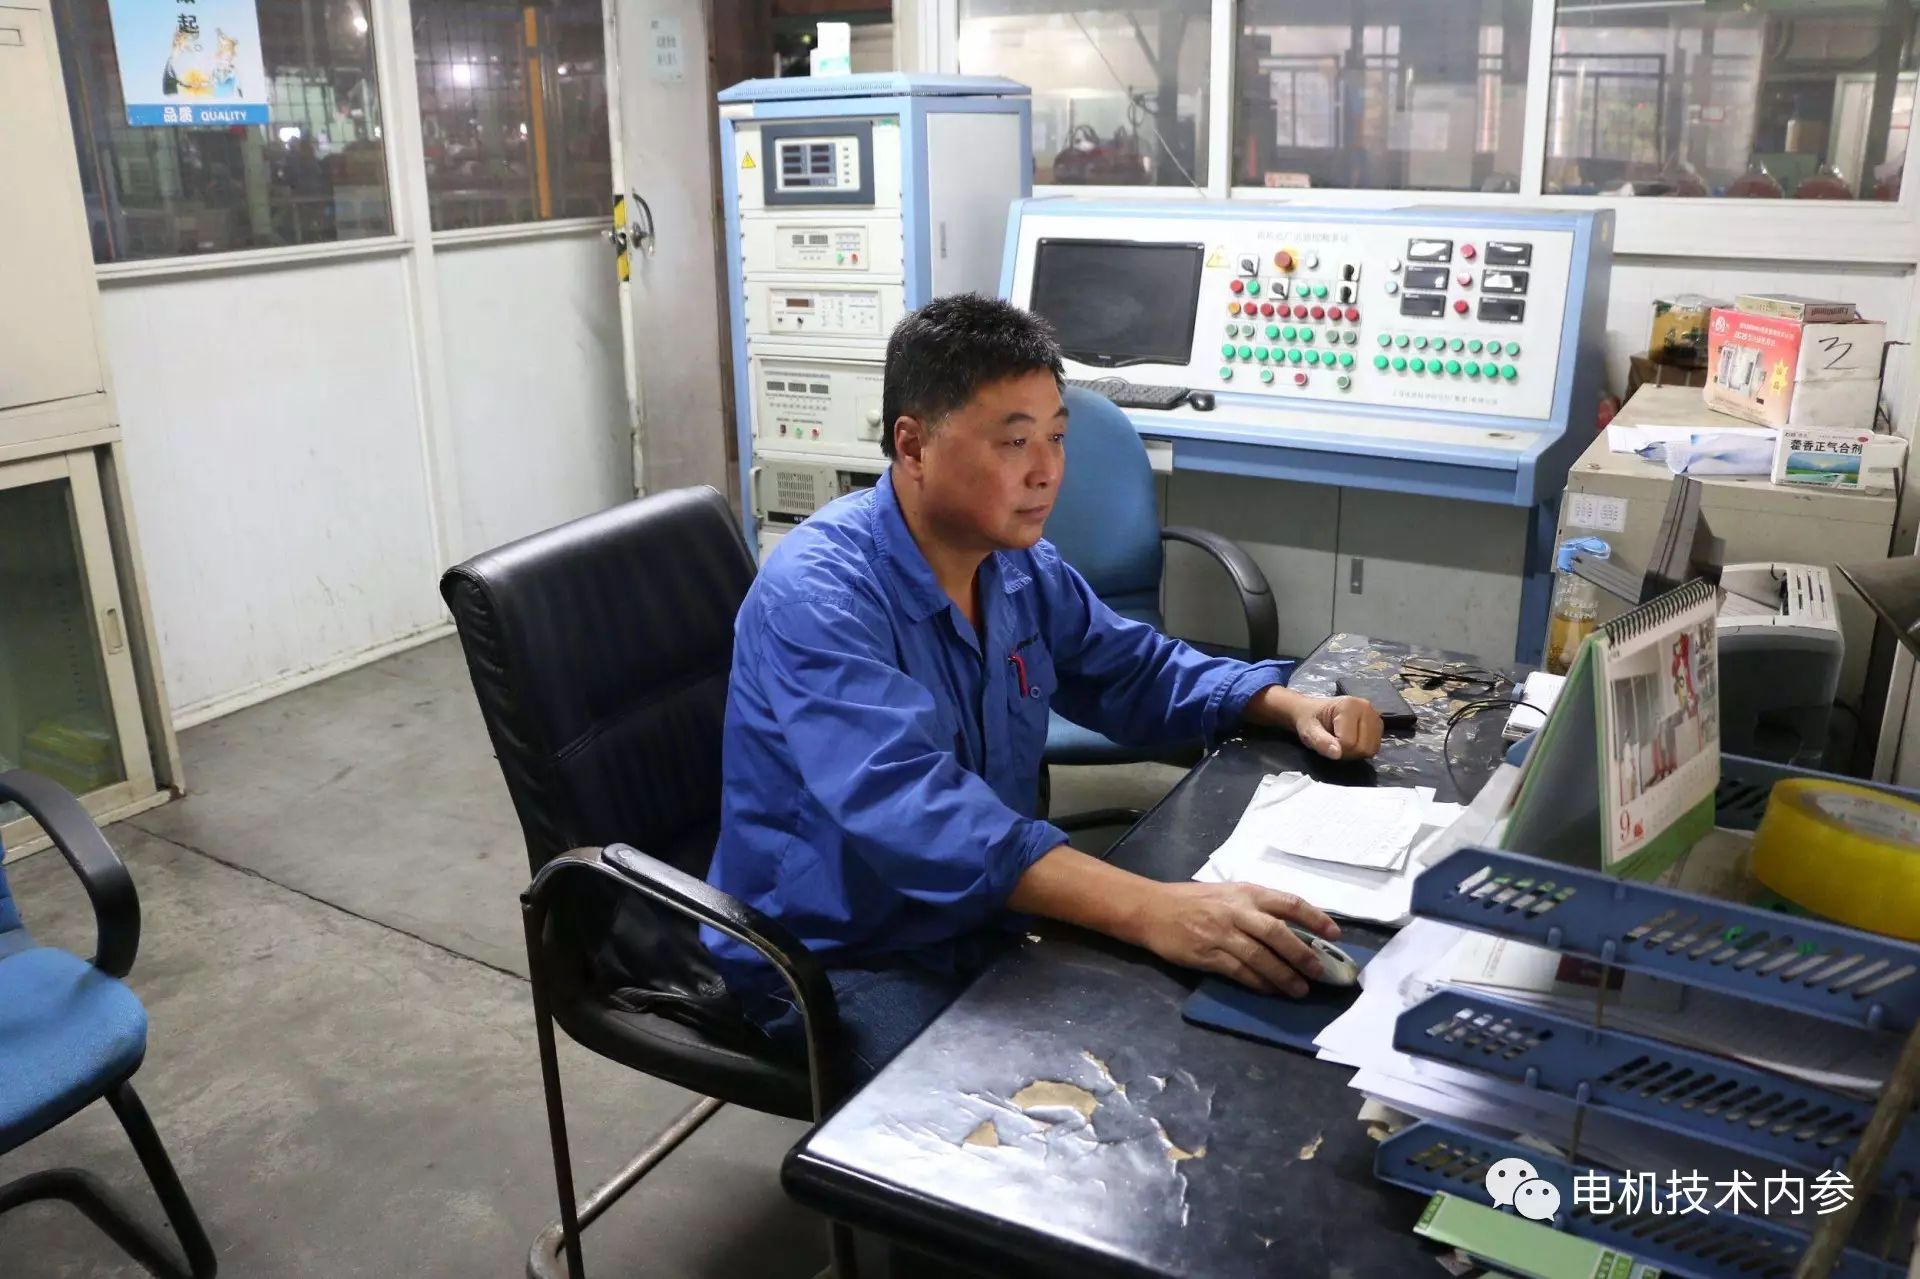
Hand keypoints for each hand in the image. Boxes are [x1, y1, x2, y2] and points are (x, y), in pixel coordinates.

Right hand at [1128, 882, 1340, 996]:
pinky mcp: (1208, 955)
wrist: (1153, 910)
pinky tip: (1272, 991)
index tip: (1335, 934)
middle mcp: (1237, 911)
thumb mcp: (1228, 893)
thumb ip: (1257, 907)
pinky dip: (1260, 983)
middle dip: (1302, 954)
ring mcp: (1222, 933)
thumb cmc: (1193, 900)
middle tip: (1319, 972)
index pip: (1288, 902)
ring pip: (1261, 957)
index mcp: (1246, 892)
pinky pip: (1240, 972)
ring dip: (1284, 976)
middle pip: (1278, 933)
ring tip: (1300, 990)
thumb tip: (1293, 930)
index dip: (1315, 918)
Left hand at [1293, 694, 1381, 761]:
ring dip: (1355, 752)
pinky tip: (1351, 741)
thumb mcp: (1307, 730)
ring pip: (1371, 749)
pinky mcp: (1378, 724)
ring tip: (1342, 741)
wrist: (1312, 711)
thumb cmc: (1309, 719)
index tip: (1326, 740)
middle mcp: (1367, 708)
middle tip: (1333, 743)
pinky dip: (1362, 749)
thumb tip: (1337, 754)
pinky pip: (1375, 748)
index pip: (1349, 742)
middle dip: (1347, 752)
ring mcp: (1375, 716)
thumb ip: (1320, 741)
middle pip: (1363, 747)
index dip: (1335, 749)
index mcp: (1349, 706)